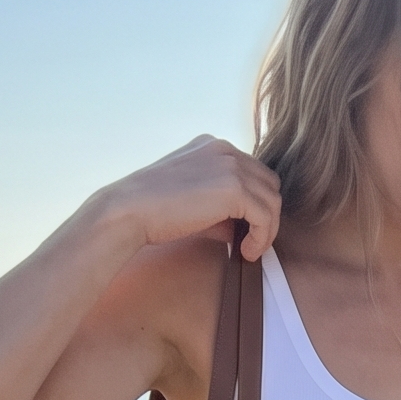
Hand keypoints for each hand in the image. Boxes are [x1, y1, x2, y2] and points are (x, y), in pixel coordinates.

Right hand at [111, 136, 282, 261]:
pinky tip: (245, 252)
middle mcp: (225, 149)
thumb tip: (242, 231)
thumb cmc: (152, 212)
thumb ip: (221, 210)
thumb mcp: (192, 202)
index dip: (254, 202)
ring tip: (250, 251)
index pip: (251, 172)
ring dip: (267, 229)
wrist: (128, 211)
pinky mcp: (233, 188)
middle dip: (266, 214)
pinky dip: (262, 237)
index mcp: (213, 146)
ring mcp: (230, 165)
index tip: (246, 229)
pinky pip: (265, 216)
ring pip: (272, 199)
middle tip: (253, 241)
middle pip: (268, 183)